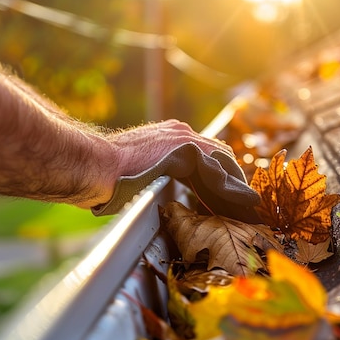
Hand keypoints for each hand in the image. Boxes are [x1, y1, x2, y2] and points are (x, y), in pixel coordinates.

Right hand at [93, 119, 259, 219]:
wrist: (92, 164)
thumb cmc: (104, 175)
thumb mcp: (135, 172)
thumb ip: (153, 176)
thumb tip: (153, 194)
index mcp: (168, 137)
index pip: (205, 155)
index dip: (218, 177)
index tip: (226, 195)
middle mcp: (180, 133)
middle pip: (219, 156)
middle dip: (232, 181)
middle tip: (244, 204)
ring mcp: (184, 138)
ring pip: (222, 162)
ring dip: (235, 185)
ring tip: (247, 206)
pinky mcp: (187, 149)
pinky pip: (218, 168)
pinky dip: (231, 185)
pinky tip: (242, 201)